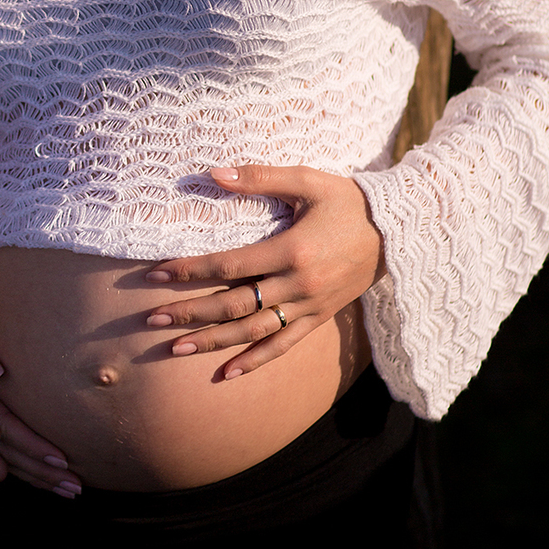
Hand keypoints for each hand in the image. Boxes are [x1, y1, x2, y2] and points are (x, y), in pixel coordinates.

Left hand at [143, 165, 385, 377]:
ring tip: (175, 350)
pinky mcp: (319, 318)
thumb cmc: (348, 201)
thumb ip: (259, 178)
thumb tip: (212, 173)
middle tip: (151, 321)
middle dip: (190, 313)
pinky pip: (283, 345)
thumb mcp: (307, 181)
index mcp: (292, 250)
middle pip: (235, 305)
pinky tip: (226, 374)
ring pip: (254, 332)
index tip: (155, 275)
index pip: (229, 265)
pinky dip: (254, 361)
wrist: (398, 232)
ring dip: (213, 342)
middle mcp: (299, 285)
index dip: (190, 271)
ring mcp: (309, 307)